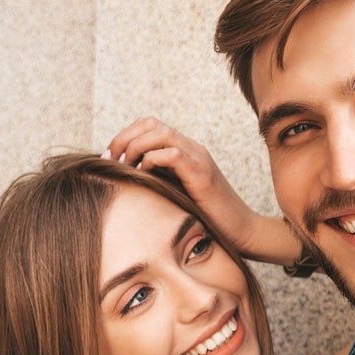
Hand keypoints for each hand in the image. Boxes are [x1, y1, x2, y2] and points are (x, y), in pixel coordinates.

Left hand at [104, 118, 300, 265]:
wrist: (243, 231)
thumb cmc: (210, 219)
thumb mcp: (177, 195)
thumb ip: (159, 181)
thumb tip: (126, 177)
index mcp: (186, 151)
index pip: (150, 126)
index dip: (125, 135)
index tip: (111, 157)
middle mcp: (192, 149)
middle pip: (151, 123)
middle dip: (124, 137)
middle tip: (111, 159)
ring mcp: (199, 159)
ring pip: (159, 133)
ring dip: (134, 146)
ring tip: (125, 166)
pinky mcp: (202, 174)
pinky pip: (172, 154)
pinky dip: (152, 160)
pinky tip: (144, 175)